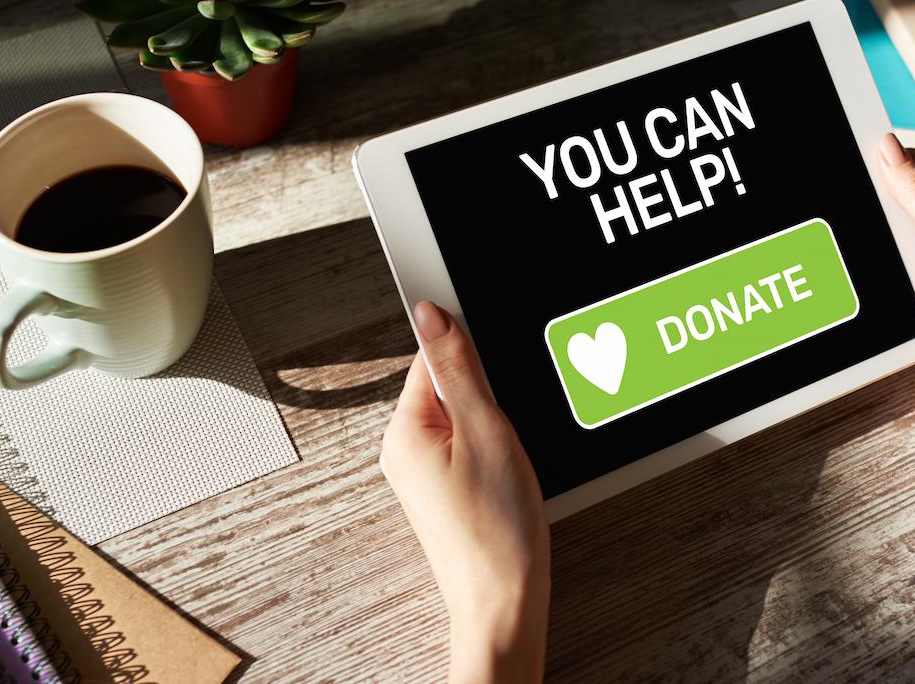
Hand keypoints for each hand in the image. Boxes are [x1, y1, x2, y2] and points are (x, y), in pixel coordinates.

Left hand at [380, 300, 549, 683]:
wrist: (504, 602)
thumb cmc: (497, 531)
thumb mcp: (487, 430)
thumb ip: (458, 366)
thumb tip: (431, 312)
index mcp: (404, 429)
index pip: (434, 355)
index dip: (473, 352)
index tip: (497, 355)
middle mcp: (403, 449)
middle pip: (451, 384)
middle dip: (489, 394)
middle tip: (511, 429)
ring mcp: (422, 472)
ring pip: (464, 416)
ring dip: (495, 424)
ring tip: (511, 462)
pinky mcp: (443, 489)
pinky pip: (467, 444)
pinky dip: (493, 447)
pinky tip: (510, 474)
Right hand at [877, 134, 914, 399]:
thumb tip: (890, 151)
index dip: (888, 166)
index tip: (861, 171)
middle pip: (908, 199)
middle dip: (887, 214)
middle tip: (886, 234)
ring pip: (901, 237)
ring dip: (892, 250)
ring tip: (902, 268)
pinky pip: (904, 268)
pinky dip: (896, 275)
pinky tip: (900, 286)